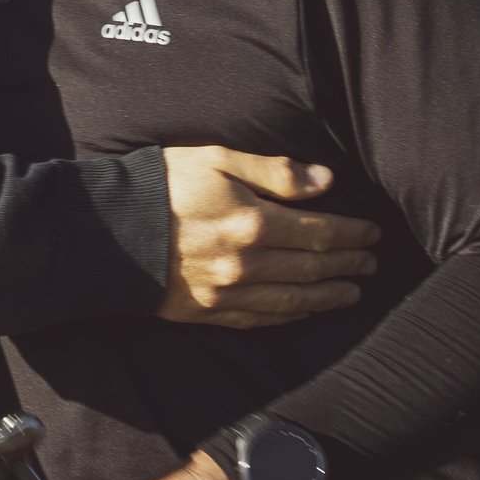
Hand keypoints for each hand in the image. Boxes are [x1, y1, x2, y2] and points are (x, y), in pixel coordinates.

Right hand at [160, 148, 374, 327]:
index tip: (372, 233)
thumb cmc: (162, 185)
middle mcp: (247, 265)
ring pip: (294, 301)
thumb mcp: (217, 159)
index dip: (352, 234)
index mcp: (253, 222)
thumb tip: (326, 182)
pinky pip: (262, 320)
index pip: (320, 233)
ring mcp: (228, 294)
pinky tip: (306, 311)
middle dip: (348, 265)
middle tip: (371, 263)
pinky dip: (291, 316)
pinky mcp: (209, 313)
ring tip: (352, 292)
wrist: (107, 232)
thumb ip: (275, 171)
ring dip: (329, 297)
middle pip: (313, 269)